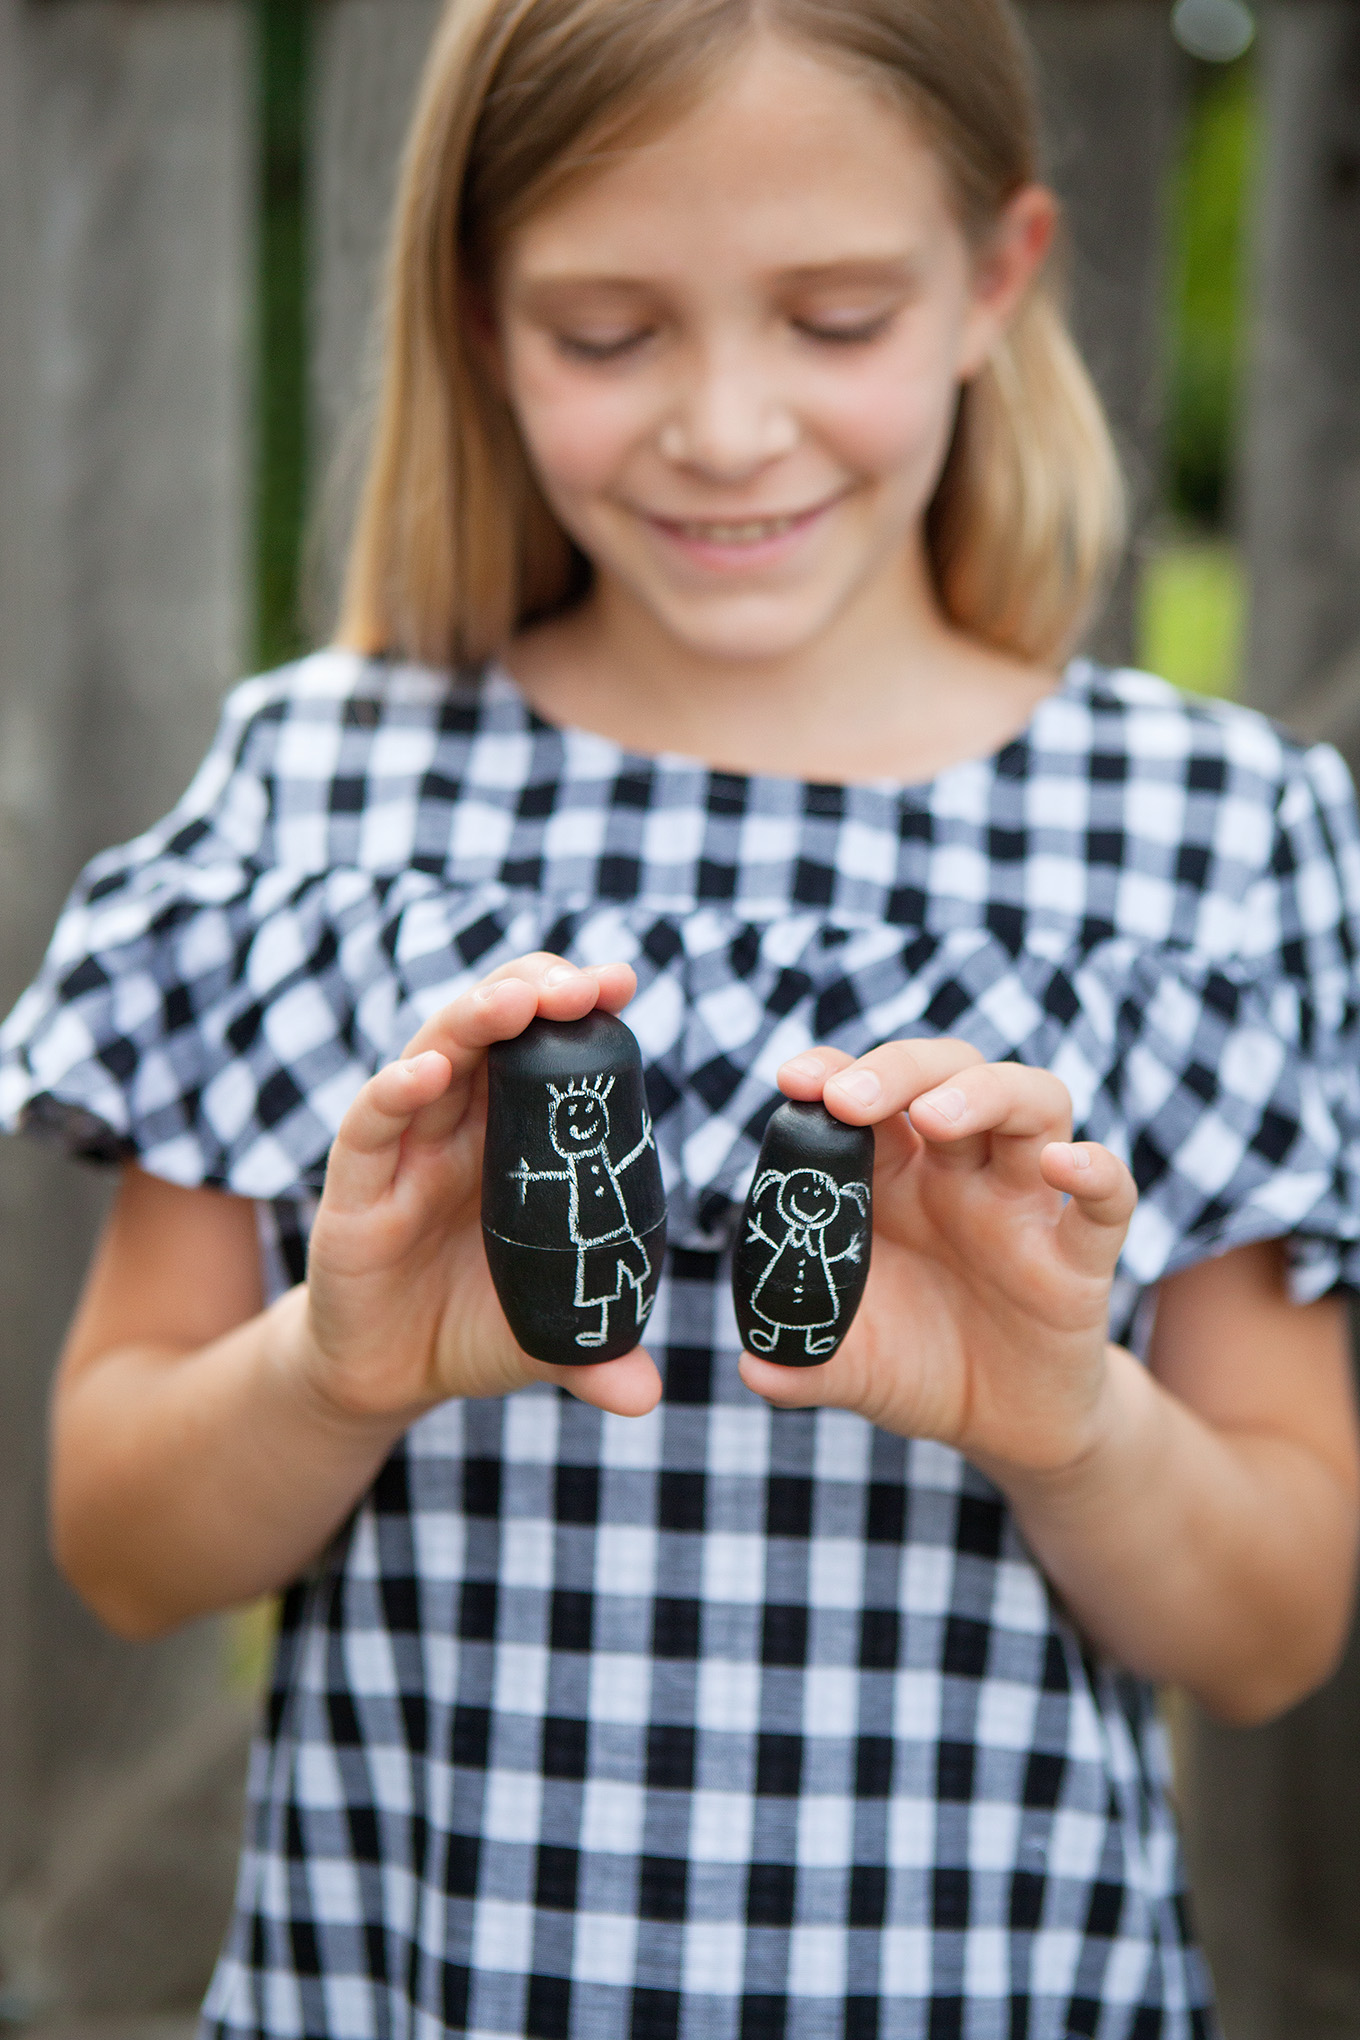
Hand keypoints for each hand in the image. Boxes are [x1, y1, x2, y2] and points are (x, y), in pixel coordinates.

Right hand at [297, 954, 661, 1425]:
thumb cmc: (474, 1328)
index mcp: (516, 1141)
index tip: (622, 982)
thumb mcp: (546, 1341)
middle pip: (492, 1032)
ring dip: (474, 1021)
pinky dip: (396, 1092)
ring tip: (516, 1003)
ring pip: (434, 1058)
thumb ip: (595, 1356)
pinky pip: (371, 1125)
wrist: (385, 1375)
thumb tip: (646, 1396)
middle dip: (534, 993)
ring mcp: (406, 1151)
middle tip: (582, 983)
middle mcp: (461, 1128)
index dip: (580, 1012)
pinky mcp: (356, 1188)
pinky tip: (427, 1072)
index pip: (546, 1054)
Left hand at [737, 1040, 1136, 1476]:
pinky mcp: (1079, 1257)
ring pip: (1031, 1102)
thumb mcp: (851, 1366)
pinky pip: (1107, 1199)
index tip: (794, 1081)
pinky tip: (1066, 1165)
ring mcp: (1024, 1205)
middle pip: (948, 1072)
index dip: (833, 1072)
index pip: (868, 1094)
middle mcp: (961, 1172)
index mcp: (895, 1178)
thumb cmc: (921, 1368)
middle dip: (898, 1069)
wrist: (1008, 1429)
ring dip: (984, 1092)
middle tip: (848, 1098)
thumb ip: (802, 1363)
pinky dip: (1097, 1170)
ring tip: (934, 1118)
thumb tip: (753, 1370)